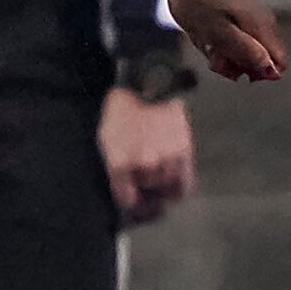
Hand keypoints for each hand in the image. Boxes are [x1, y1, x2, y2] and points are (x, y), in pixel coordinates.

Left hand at [98, 88, 194, 225]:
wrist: (146, 88)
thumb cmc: (121, 113)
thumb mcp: (105, 139)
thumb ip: (113, 166)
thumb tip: (123, 189)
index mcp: (120, 161)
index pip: (125, 198)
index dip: (128, 201)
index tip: (131, 200)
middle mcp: (144, 164)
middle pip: (147, 192)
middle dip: (145, 189)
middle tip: (143, 182)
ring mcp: (166, 159)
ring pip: (167, 189)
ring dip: (162, 188)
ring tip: (158, 179)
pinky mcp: (184, 154)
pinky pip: (185, 184)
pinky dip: (180, 190)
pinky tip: (174, 187)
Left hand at [163, 0, 286, 82]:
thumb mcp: (216, 32)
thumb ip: (244, 52)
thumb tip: (270, 69)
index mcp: (262, 25)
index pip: (278, 62)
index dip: (258, 71)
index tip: (235, 68)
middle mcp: (262, 18)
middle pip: (260, 54)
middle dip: (237, 61)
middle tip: (214, 54)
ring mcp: (249, 10)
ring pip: (245, 43)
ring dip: (225, 48)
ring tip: (204, 39)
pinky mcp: (236, 6)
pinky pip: (234, 29)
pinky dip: (219, 35)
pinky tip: (202, 30)